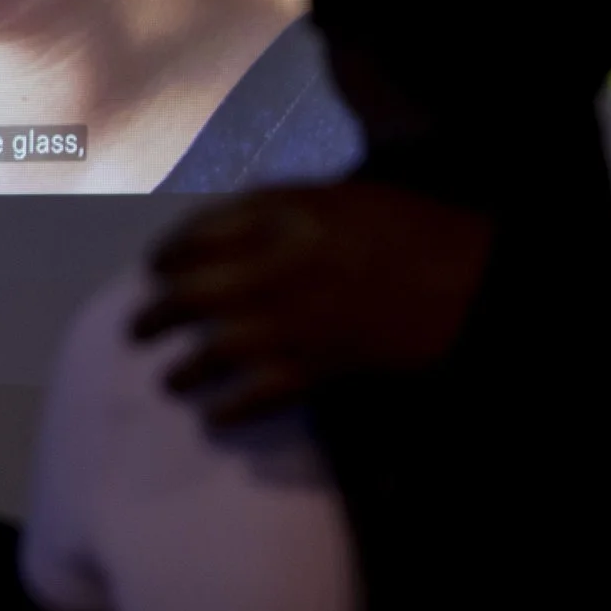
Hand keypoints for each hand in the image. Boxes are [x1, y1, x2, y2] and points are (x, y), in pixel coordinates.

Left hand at [130, 181, 494, 425]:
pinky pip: (255, 396)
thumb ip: (285, 203)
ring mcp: (295, 319)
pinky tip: (215, 418)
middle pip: (189, 292)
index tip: (153, 269)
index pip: (197, 232)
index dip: (166, 254)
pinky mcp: (320, 368)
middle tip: (137, 331)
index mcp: (283, 212)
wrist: (473, 284)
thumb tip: (232, 219)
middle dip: (155, 315)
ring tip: (170, 381)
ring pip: (212, 350)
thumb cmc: (416, 230)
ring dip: (183, 370)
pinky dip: (228, 411)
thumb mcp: (346, 193)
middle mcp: (276, 264)